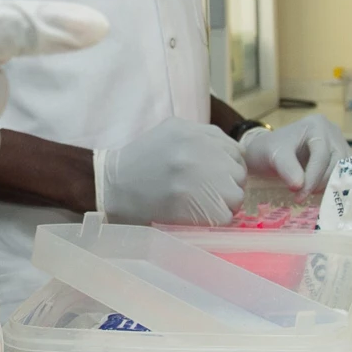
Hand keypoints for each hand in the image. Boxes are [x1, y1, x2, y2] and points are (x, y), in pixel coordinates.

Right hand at [98, 116, 246, 225]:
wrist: (113, 185)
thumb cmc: (143, 159)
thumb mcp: (172, 131)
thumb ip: (205, 136)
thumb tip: (238, 152)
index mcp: (193, 132)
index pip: (237, 152)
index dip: (230, 167)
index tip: (218, 176)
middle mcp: (197, 151)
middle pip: (239, 174)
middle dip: (229, 184)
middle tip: (212, 192)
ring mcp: (195, 179)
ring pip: (236, 196)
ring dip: (225, 203)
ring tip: (206, 204)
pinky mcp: (190, 205)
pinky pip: (223, 216)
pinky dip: (216, 219)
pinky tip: (200, 215)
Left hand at [241, 115, 350, 191]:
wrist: (269, 152)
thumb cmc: (270, 150)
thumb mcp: (273, 156)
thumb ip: (286, 168)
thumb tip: (299, 185)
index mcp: (317, 125)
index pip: (321, 154)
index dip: (313, 178)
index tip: (300, 195)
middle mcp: (331, 131)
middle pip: (336, 162)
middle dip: (320, 182)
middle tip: (302, 195)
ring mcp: (339, 144)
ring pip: (343, 170)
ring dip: (328, 186)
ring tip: (308, 193)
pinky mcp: (340, 157)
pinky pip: (343, 174)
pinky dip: (331, 185)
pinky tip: (316, 192)